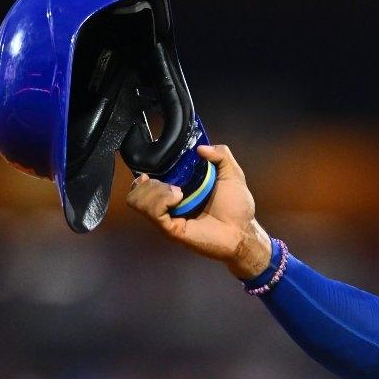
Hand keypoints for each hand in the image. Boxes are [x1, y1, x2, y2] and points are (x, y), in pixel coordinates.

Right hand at [125, 144, 271, 278]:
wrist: (244, 232)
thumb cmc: (238, 207)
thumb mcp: (232, 174)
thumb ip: (221, 155)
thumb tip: (200, 147)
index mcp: (176, 192)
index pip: (145, 181)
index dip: (147, 171)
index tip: (158, 165)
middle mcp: (167, 205)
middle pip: (135, 190)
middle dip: (149, 181)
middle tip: (173, 184)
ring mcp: (167, 218)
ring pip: (136, 200)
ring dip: (154, 190)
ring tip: (178, 192)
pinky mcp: (170, 229)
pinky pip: (152, 211)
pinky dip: (162, 200)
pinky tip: (178, 198)